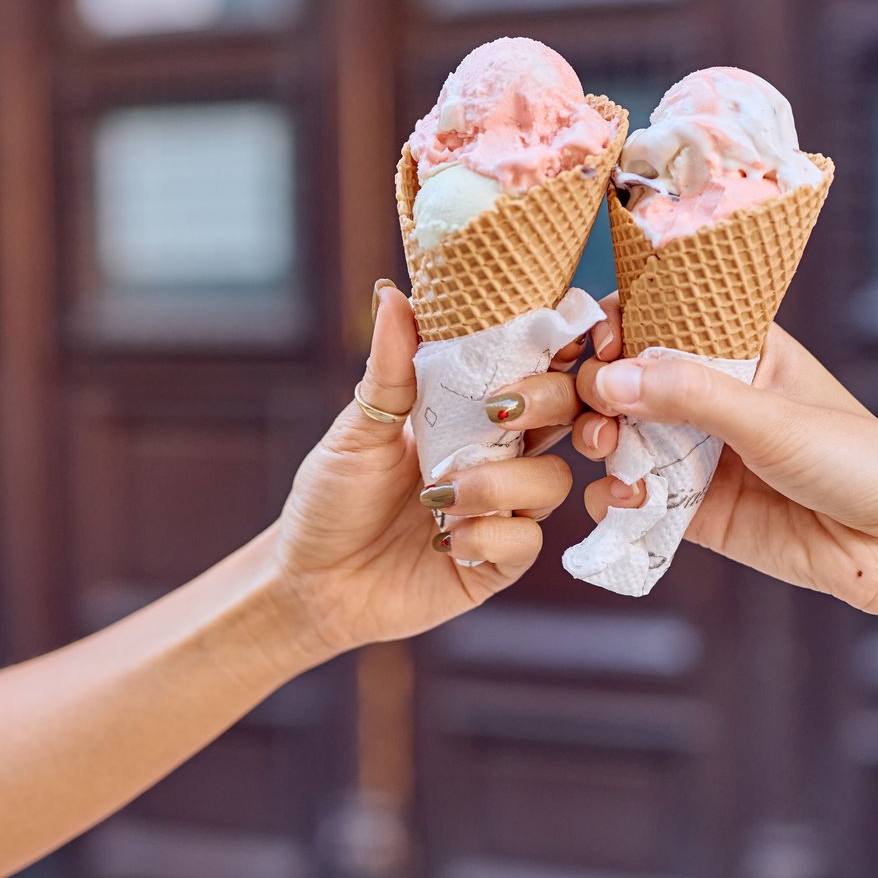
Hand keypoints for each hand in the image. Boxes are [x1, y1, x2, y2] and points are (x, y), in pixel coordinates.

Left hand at [271, 282, 587, 656]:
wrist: (309, 582)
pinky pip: (525, 541)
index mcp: (471, 413)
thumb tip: (393, 294)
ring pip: (552, 481)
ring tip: (439, 497)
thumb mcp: (358, 429)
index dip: (558, 351)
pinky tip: (443, 540)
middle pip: (567, 416)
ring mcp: (504, 509)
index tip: (556, 338)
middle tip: (498, 412)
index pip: (536, 370)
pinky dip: (487, 535)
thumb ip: (391, 369)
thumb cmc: (332, 498)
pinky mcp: (498, 563)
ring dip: (498, 483)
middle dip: (548, 404)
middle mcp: (499, 456)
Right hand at [572, 301, 877, 616]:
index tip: (604, 340)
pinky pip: (638, 497)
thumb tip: (611, 377)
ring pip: (626, 436)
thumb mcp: (775, 419)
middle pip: (634, 377)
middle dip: (601, 387)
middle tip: (598, 406)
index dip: (626, 321)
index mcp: (747, 350)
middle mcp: (718, 398)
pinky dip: (617, 496)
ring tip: (605, 449)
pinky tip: (625, 499)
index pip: (669, 317)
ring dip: (602, 439)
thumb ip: (692, 396)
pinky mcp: (697, 512)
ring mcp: (705, 455)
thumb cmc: (860, 464)